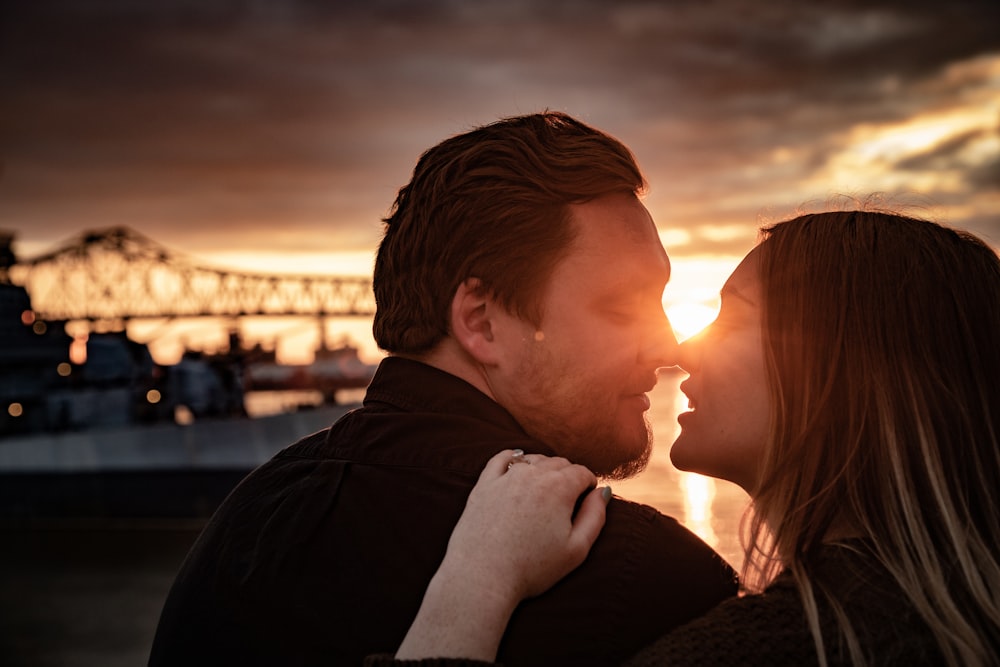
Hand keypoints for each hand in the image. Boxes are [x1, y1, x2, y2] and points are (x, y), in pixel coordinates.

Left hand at [395, 450, 609, 660]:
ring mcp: (505, 476)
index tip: (586, 500)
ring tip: (545, 489)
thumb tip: (603, 491)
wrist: (482, 576)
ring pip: (533, 459)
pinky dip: (513, 457)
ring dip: (544, 468)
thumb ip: (596, 516)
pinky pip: (501, 459)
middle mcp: (533, 474)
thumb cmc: (532, 568)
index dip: (588, 485)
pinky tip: (517, 461)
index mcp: (559, 487)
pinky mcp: (484, 484)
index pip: (582, 472)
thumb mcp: (577, 549)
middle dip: (569, 476)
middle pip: (559, 463)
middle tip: (568, 499)